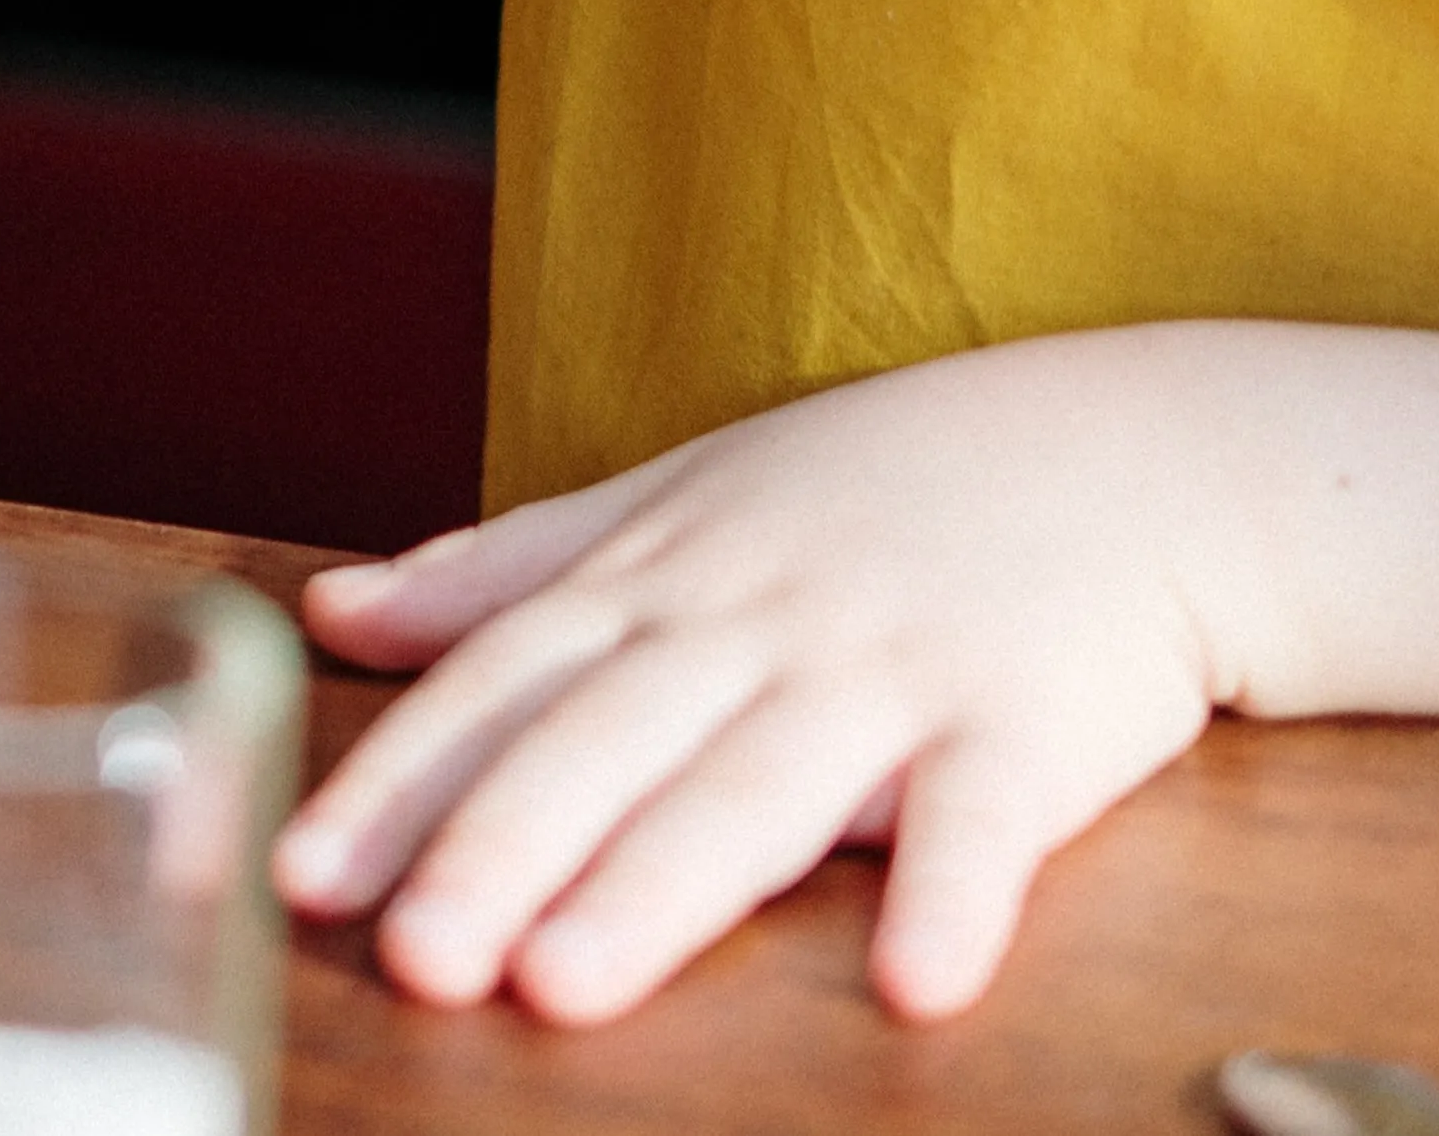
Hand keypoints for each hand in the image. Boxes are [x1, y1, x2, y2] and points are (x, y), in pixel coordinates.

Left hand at [278, 335, 1258, 1026]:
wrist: (1139, 451)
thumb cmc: (887, 489)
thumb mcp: (681, 499)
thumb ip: (507, 570)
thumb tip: (332, 609)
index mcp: (661, 575)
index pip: (500, 683)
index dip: (399, 780)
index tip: (299, 874)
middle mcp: (753, 620)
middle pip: (602, 744)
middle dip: (497, 850)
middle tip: (409, 958)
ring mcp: (890, 669)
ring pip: (756, 788)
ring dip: (658, 888)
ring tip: (563, 986)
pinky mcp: (1031, 725)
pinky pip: (988, 821)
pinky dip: (953, 897)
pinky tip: (913, 985)